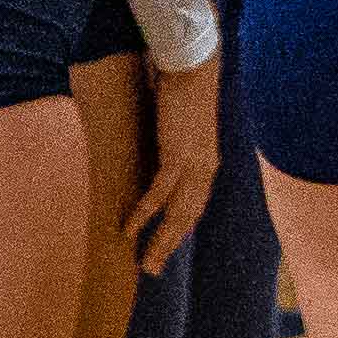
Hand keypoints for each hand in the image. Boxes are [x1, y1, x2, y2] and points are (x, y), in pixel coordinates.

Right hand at [127, 54, 220, 273]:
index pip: (195, 206)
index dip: (180, 230)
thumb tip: (162, 152)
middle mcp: (205, 170)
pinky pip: (159, 195)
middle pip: (187, 218)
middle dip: (169, 245)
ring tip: (143, 262)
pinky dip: (144, 214)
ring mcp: (194, 165)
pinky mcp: (178, 156)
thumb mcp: (182, 126)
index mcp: (207, 164)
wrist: (193, 68)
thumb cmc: (184, 91)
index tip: (165, 247)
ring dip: (159, 241)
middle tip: (151, 269)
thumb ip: (175, 144)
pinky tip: (130, 229)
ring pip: (176, 214)